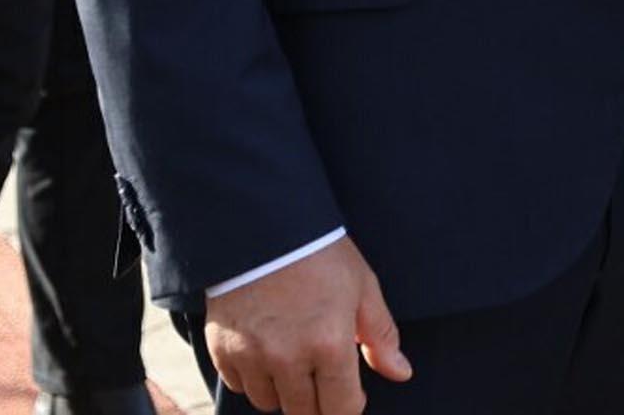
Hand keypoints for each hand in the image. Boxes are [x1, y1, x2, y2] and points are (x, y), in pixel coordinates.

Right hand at [206, 236, 409, 414]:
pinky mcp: (222, 350)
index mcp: (328, 344)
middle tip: (323, 377)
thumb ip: (381, 336)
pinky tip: (266, 352)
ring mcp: (251, 356)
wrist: (265, 228)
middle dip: (318, 402)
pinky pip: (239, 386)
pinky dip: (254, 378)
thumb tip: (401, 372)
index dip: (349, 406)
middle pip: (304, 412)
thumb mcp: (363, 289)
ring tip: (294, 361)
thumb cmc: (321, 256)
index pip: (340, 408)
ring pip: (269, 403)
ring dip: (284, 392)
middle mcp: (287, 358)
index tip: (351, 395)